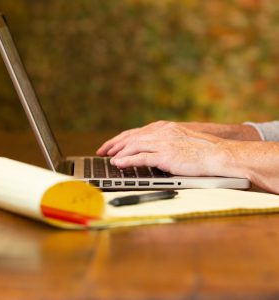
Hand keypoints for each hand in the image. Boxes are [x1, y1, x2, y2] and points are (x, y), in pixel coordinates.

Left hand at [97, 121, 232, 176]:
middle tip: (102, 151)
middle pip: (131, 137)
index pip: (136, 132)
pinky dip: (127, 160)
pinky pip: (141, 157)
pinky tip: (118, 163)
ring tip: (108, 159)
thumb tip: (150, 150)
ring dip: (118, 153)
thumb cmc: (203, 150)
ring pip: (133, 146)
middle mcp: (161, 132)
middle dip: (114, 144)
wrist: (219, 154)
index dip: (120, 139)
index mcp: (164, 128)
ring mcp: (163, 143)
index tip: (110, 145)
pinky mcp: (166, 155)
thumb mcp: (181, 140)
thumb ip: (165, 141)